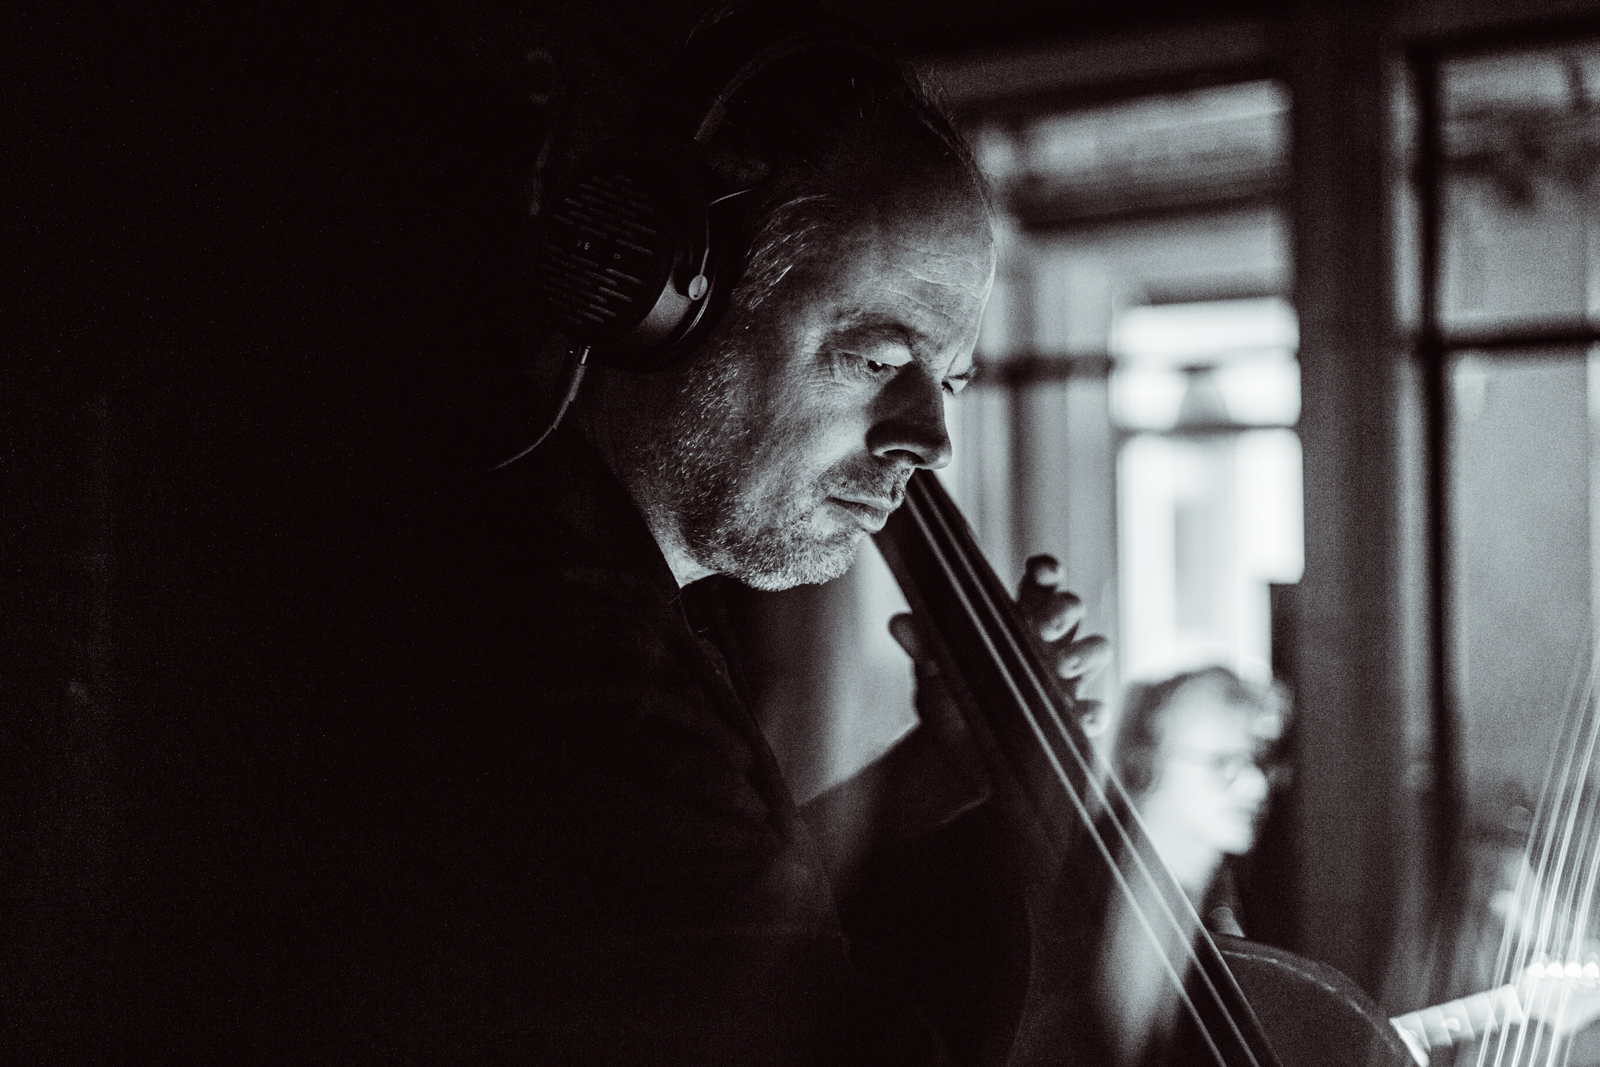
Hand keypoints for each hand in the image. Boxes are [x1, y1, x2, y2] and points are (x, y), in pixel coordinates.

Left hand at [889, 553, 1110, 735]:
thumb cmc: (952, 699)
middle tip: (1043, 627)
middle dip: (1064, 609)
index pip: (1041, 584)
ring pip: (1097, 648)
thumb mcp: (934, 673)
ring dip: (1086, 653)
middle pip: (1073, 609)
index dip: (1046, 572)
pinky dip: (1094, 710)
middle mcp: (1048, 643)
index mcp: (1017, 620)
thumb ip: (924, 647)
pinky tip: (1081, 716)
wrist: (958, 757)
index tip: (1039, 572)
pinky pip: (1097, 708)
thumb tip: (898, 623)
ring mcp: (1066, 679)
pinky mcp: (1073, 718)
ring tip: (1062, 667)